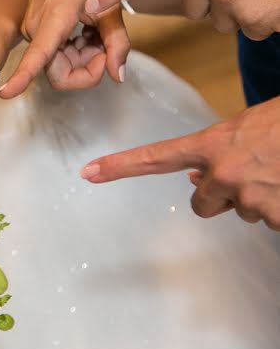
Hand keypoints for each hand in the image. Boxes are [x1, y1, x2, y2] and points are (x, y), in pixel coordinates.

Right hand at [0, 0, 127, 98]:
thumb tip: (118, 77)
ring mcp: (33, 31)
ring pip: (59, 64)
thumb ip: (117, 42)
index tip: (6, 94)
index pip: (38, 55)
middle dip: (87, 68)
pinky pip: (55, 54)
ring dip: (84, 57)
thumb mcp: (111, 6)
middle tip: (106, 46)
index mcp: (54, 18)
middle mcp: (36, 28)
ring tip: (96, 31)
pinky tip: (85, 31)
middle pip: (59, 72)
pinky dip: (76, 50)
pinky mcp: (35, 31)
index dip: (21, 77)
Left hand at [81, 96, 279, 229]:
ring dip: (260, 198)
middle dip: (222, 196)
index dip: (120, 166)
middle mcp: (224, 173)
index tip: (87, 172)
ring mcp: (251, 197)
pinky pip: (272, 221)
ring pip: (243, 212)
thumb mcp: (249, 127)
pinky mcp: (277, 215)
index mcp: (213, 144)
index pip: (156, 156)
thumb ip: (218, 152)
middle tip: (255, 172)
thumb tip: (195, 180)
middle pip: (203, 203)